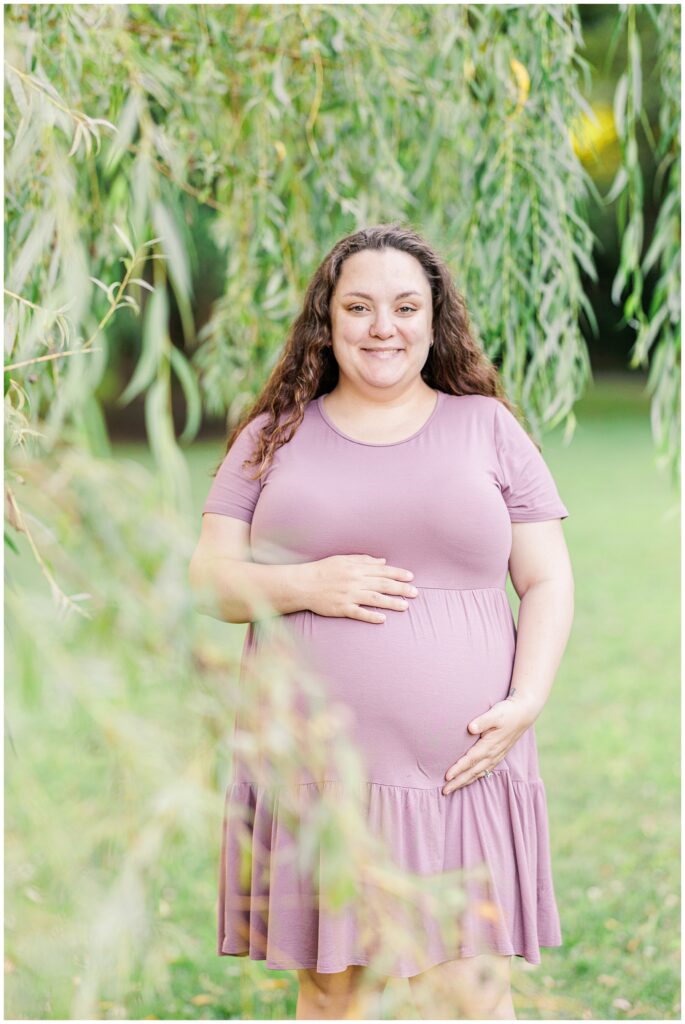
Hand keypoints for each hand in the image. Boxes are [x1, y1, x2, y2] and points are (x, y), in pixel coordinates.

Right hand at [303, 554, 417, 623]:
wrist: (303, 584)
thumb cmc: (323, 570)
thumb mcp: (343, 559)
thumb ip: (364, 560)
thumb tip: (383, 562)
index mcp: (356, 568)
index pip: (382, 571)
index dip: (398, 574)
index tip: (411, 577)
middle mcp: (355, 581)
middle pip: (382, 585)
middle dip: (401, 588)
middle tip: (415, 593)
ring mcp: (349, 595)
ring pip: (374, 599)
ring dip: (391, 602)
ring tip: (405, 606)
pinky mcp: (342, 608)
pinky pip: (359, 613)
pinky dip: (371, 616)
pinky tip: (383, 619)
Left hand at [442, 693, 538, 794]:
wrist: (524, 714)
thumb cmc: (507, 712)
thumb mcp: (495, 714)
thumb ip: (482, 721)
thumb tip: (470, 728)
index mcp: (489, 745)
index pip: (470, 760)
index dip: (458, 769)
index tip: (447, 777)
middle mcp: (493, 754)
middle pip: (472, 771)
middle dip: (458, 782)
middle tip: (445, 791)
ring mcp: (497, 756)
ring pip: (478, 773)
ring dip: (465, 782)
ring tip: (453, 789)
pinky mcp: (499, 755)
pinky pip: (485, 770)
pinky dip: (475, 777)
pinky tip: (470, 780)